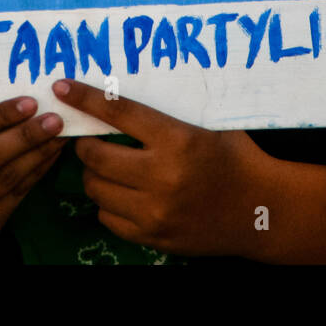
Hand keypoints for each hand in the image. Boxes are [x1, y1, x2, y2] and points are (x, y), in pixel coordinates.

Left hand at [53, 78, 273, 256]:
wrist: (263, 210)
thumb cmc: (236, 157)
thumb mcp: (210, 124)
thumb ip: (169, 112)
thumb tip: (123, 91)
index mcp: (178, 139)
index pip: (119, 113)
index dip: (86, 98)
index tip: (62, 88)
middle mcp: (163, 177)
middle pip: (95, 157)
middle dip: (87, 145)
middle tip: (92, 139)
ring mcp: (156, 211)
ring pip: (96, 189)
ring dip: (96, 175)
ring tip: (109, 168)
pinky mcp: (154, 237)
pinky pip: (108, 218)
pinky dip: (109, 204)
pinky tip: (124, 194)